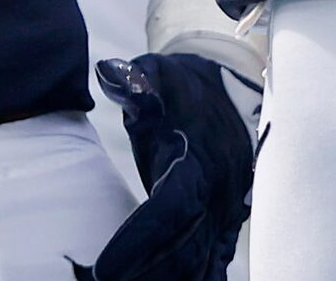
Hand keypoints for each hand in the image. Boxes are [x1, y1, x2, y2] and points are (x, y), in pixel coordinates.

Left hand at [76, 53, 259, 280]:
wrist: (228, 87)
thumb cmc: (180, 87)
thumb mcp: (156, 75)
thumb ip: (137, 82)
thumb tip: (111, 74)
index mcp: (199, 161)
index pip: (170, 211)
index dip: (140, 242)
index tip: (106, 269)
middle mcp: (219, 193)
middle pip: (185, 250)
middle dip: (148, 275)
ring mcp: (228, 212)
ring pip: (202, 263)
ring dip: (171, 279)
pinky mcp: (229, 223)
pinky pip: (217, 262)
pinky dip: (201, 279)